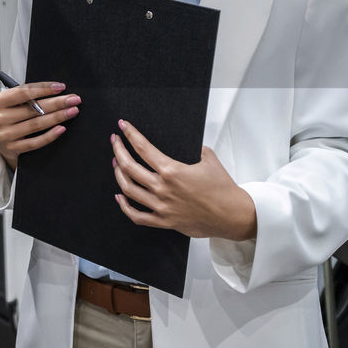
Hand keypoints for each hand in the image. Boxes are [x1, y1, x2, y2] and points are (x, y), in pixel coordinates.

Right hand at [0, 81, 81, 168]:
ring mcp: (5, 134)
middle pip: (33, 108)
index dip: (44, 88)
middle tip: (73, 99)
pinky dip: (50, 135)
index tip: (61, 87)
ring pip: (36, 124)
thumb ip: (29, 96)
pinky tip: (61, 129)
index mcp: (0, 101)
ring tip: (72, 112)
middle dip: (57, 103)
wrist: (3, 141)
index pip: (24, 92)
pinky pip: (35, 142)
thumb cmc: (13, 117)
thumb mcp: (15, 104)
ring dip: (57, 117)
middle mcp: (0, 117)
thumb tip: (56, 90)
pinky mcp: (12, 148)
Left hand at [110, 120, 256, 240]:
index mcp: (172, 170)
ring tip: (116, 163)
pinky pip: (137, 216)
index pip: (143, 148)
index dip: (130, 134)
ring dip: (118, 174)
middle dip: (118, 150)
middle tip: (115, 141)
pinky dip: (124, 206)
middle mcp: (162, 188)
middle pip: (129, 167)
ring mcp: (161, 206)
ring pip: (128, 189)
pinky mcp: (164, 221)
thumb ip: (194, 149)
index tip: (123, 126)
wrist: (232, 215)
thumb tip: (187, 145)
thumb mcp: (209, 159)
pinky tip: (120, 197)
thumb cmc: (223, 188)